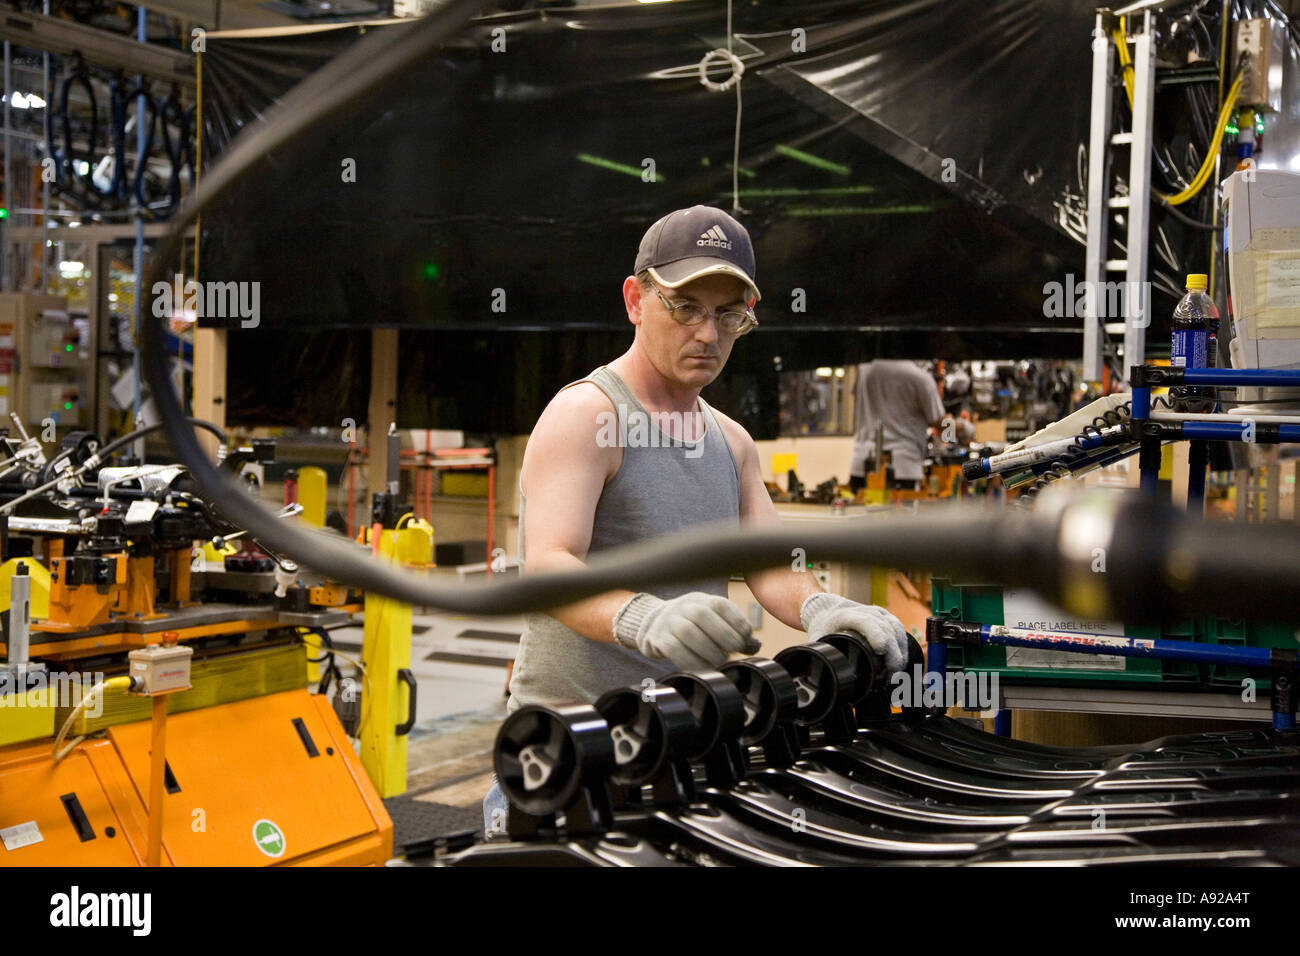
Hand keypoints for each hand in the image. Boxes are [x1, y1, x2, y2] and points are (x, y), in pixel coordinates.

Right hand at [613, 591, 759, 670]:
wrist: (656, 624)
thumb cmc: (694, 625)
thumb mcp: (714, 621)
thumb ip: (735, 632)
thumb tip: (756, 646)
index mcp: (702, 599)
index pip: (720, 604)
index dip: (736, 621)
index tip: (747, 637)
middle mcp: (685, 606)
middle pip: (702, 615)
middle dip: (723, 635)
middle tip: (734, 651)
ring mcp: (669, 621)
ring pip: (687, 632)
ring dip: (708, 649)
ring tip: (720, 662)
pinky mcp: (659, 638)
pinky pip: (674, 649)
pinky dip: (691, 661)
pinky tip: (703, 669)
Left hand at [801, 592, 907, 672]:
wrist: (829, 608)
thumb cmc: (824, 625)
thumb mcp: (817, 639)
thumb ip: (818, 658)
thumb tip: (817, 680)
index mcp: (847, 615)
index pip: (866, 622)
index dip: (876, 634)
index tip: (880, 649)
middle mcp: (867, 611)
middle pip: (887, 629)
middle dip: (893, 653)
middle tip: (892, 675)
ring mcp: (879, 613)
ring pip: (897, 630)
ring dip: (901, 652)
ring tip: (897, 673)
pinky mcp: (887, 617)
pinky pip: (900, 631)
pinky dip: (903, 647)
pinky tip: (901, 662)